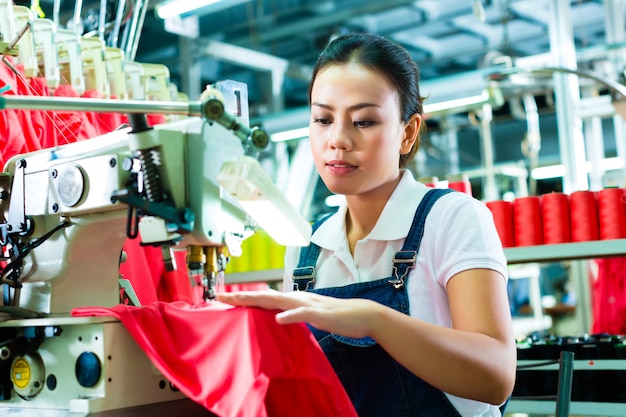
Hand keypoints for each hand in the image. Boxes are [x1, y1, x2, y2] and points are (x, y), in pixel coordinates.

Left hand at [216, 290, 381, 338]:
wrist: (361, 315)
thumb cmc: (335, 316)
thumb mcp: (309, 316)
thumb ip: (293, 314)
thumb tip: (277, 316)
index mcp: (293, 300)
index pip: (264, 298)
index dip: (244, 298)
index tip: (224, 298)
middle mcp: (297, 298)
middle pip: (264, 296)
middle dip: (241, 296)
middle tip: (219, 295)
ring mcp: (308, 305)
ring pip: (278, 301)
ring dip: (258, 300)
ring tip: (239, 300)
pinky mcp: (320, 314)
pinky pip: (303, 314)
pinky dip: (290, 316)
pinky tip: (279, 318)